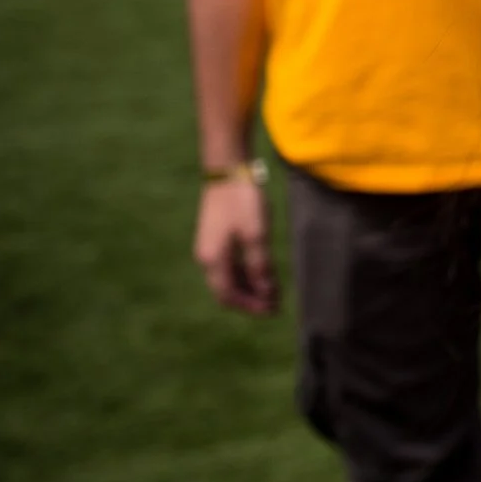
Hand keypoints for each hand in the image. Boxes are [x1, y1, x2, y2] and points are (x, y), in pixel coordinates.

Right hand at [195, 176, 277, 314]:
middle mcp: (206, 257)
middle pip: (226, 289)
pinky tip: (261, 272)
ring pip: (228, 277)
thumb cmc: (243, 201)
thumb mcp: (256, 235)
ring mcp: (209, 247)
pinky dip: (244, 273)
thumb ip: (259, 266)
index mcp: (212, 260)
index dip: (250, 306)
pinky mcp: (216, 237)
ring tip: (272, 291)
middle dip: (250, 299)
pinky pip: (228, 264)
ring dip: (248, 287)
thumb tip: (266, 293)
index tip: (272, 310)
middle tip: (275, 304)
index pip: (228, 295)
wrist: (227, 170)